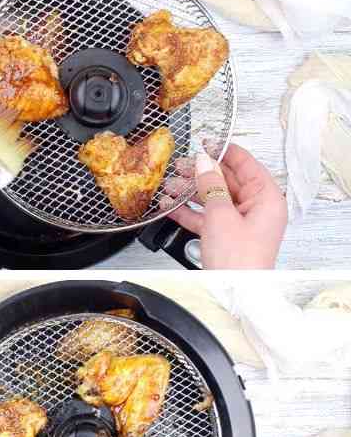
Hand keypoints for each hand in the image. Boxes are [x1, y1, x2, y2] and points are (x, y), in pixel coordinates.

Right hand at [162, 142, 286, 268]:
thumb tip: (203, 162)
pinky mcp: (226, 236)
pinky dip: (189, 211)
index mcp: (267, 199)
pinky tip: (171, 206)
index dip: (224, 151)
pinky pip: (206, 216)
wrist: (236, 294)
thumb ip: (210, 185)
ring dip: (190, 192)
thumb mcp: (221, 216)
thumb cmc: (240, 262)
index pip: (246, 164)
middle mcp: (257, 209)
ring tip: (170, 186)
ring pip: (213, 198)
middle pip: (227, 181)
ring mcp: (241, 223)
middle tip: (180, 165)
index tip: (206, 142)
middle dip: (201, 173)